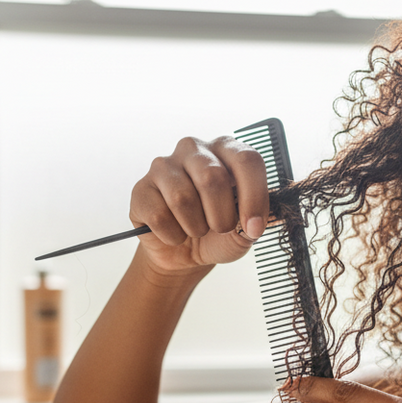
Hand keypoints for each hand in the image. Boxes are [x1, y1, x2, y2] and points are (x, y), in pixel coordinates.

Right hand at [129, 136, 269, 275]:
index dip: (254, 197)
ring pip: (183, 199)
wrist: (186, 253)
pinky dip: (173, 235)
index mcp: (227, 150)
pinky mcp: (142, 188)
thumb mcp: (247, 229)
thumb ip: (258, 219)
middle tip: (221, 229)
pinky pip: (159, 216)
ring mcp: (164, 165)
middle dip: (222, 216)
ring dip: (196, 227)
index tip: (254, 227)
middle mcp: (195, 149)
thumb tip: (260, 221)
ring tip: (197, 230)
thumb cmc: (219, 233)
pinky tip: (175, 233)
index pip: (247, 160)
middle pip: (213, 178)